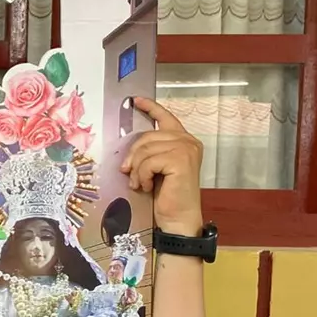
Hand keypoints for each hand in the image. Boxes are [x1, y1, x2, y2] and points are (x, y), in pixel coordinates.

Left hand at [123, 98, 204, 235]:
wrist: (178, 217)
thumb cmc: (166, 195)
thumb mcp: (154, 168)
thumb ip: (149, 152)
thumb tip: (128, 150)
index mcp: (183, 140)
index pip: (165, 118)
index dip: (150, 107)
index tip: (135, 100)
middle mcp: (188, 141)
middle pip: (147, 136)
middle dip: (133, 155)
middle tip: (128, 173)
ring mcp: (186, 148)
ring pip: (145, 150)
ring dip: (137, 170)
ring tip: (140, 183)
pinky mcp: (180, 159)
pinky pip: (148, 162)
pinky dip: (142, 176)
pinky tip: (147, 186)